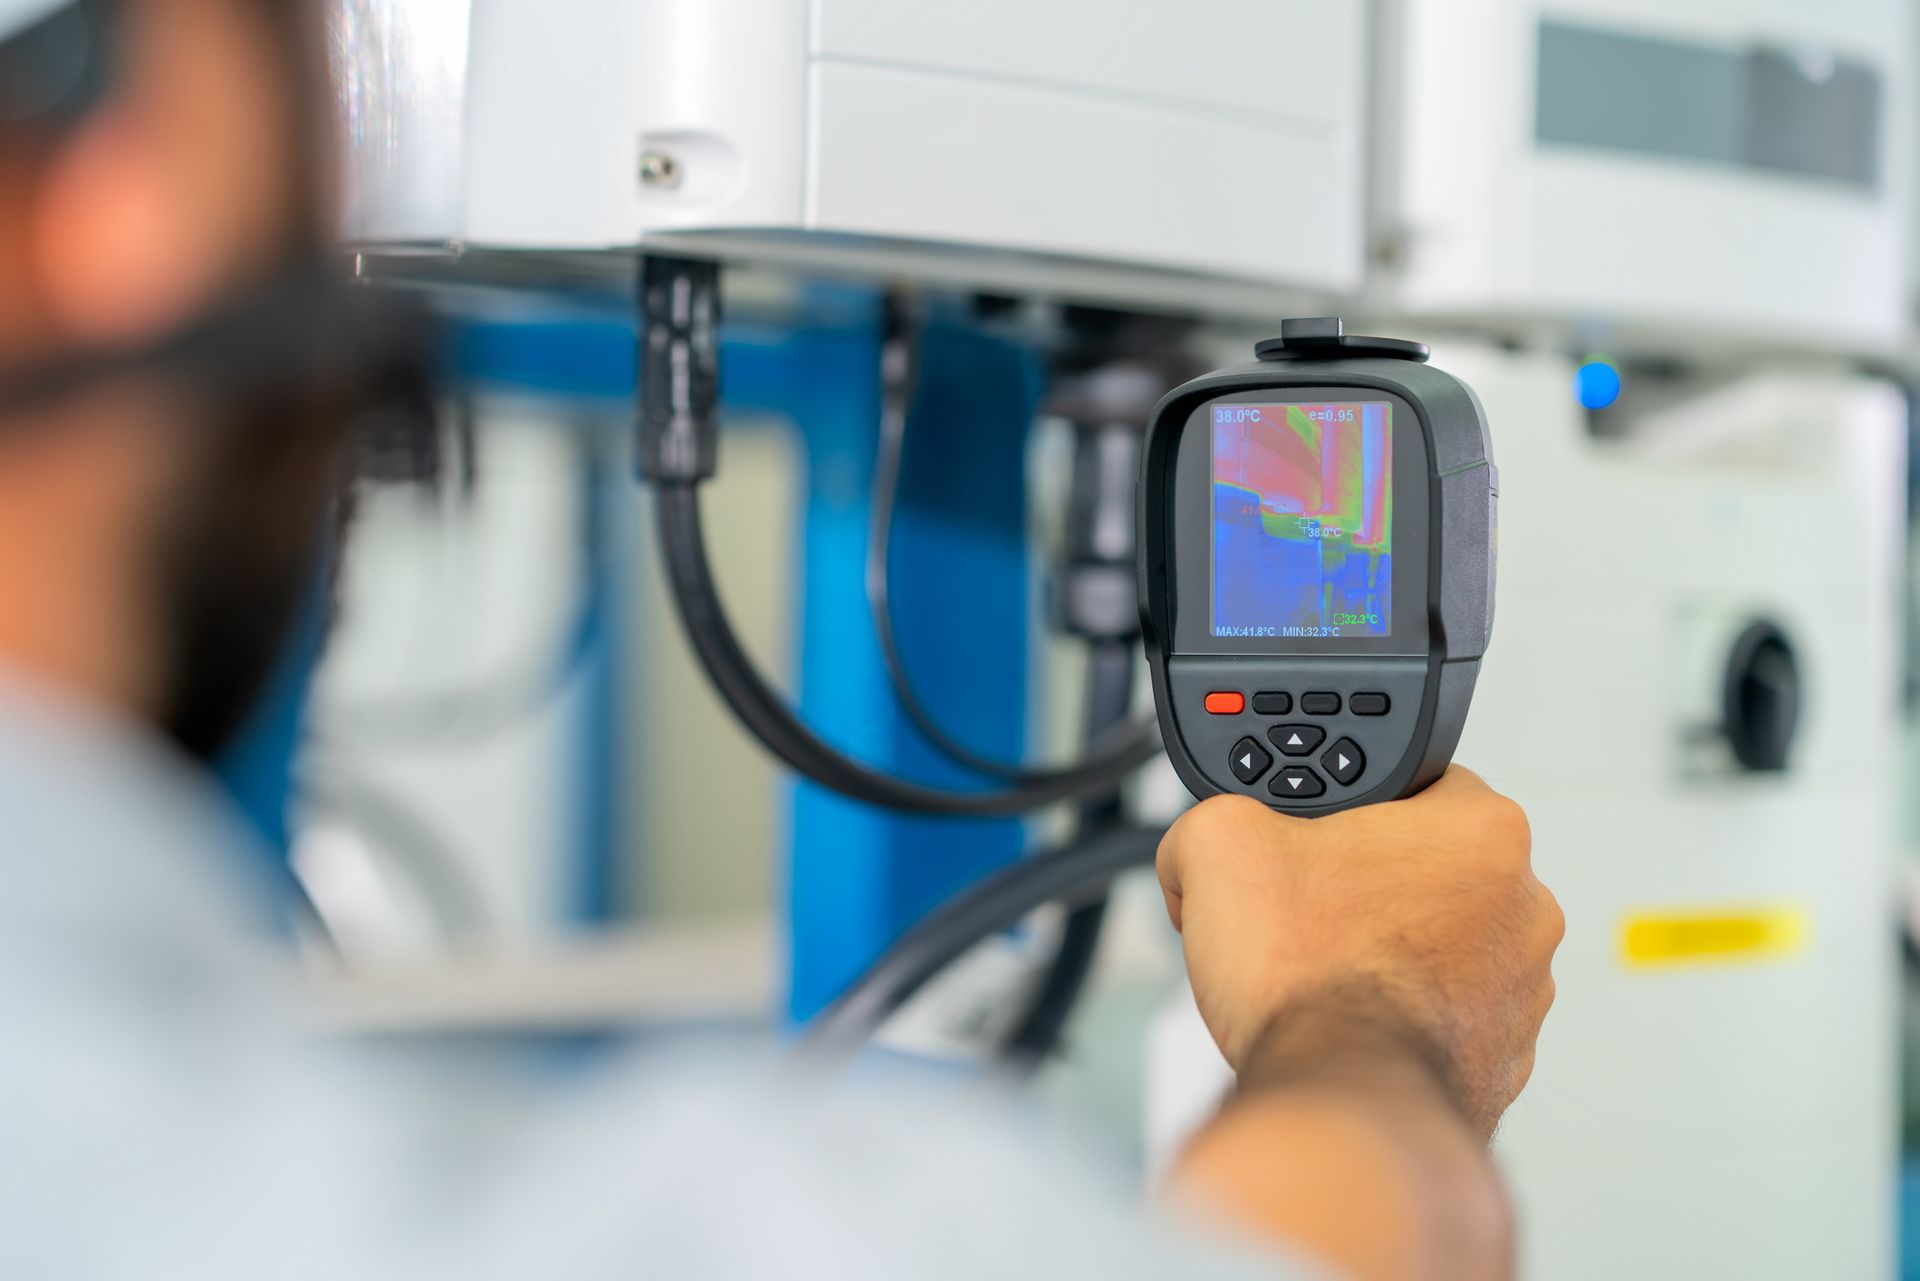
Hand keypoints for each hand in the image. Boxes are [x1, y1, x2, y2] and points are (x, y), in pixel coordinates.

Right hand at [1157, 767, 1561, 1136]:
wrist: (1338, 1100)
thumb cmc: (1308, 976)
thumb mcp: (1218, 843)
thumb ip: (1216, 814)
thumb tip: (1208, 839)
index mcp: (1483, 829)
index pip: (1415, 783)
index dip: (1347, 809)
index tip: (1308, 839)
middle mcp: (1526, 905)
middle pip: (1427, 868)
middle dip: (1366, 884)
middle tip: (1306, 907)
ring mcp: (1525, 988)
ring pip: (1439, 944)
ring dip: (1388, 951)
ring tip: (1322, 971)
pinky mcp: (1506, 1056)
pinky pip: (1445, 1014)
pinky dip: (1402, 1014)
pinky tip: (1349, 1021)